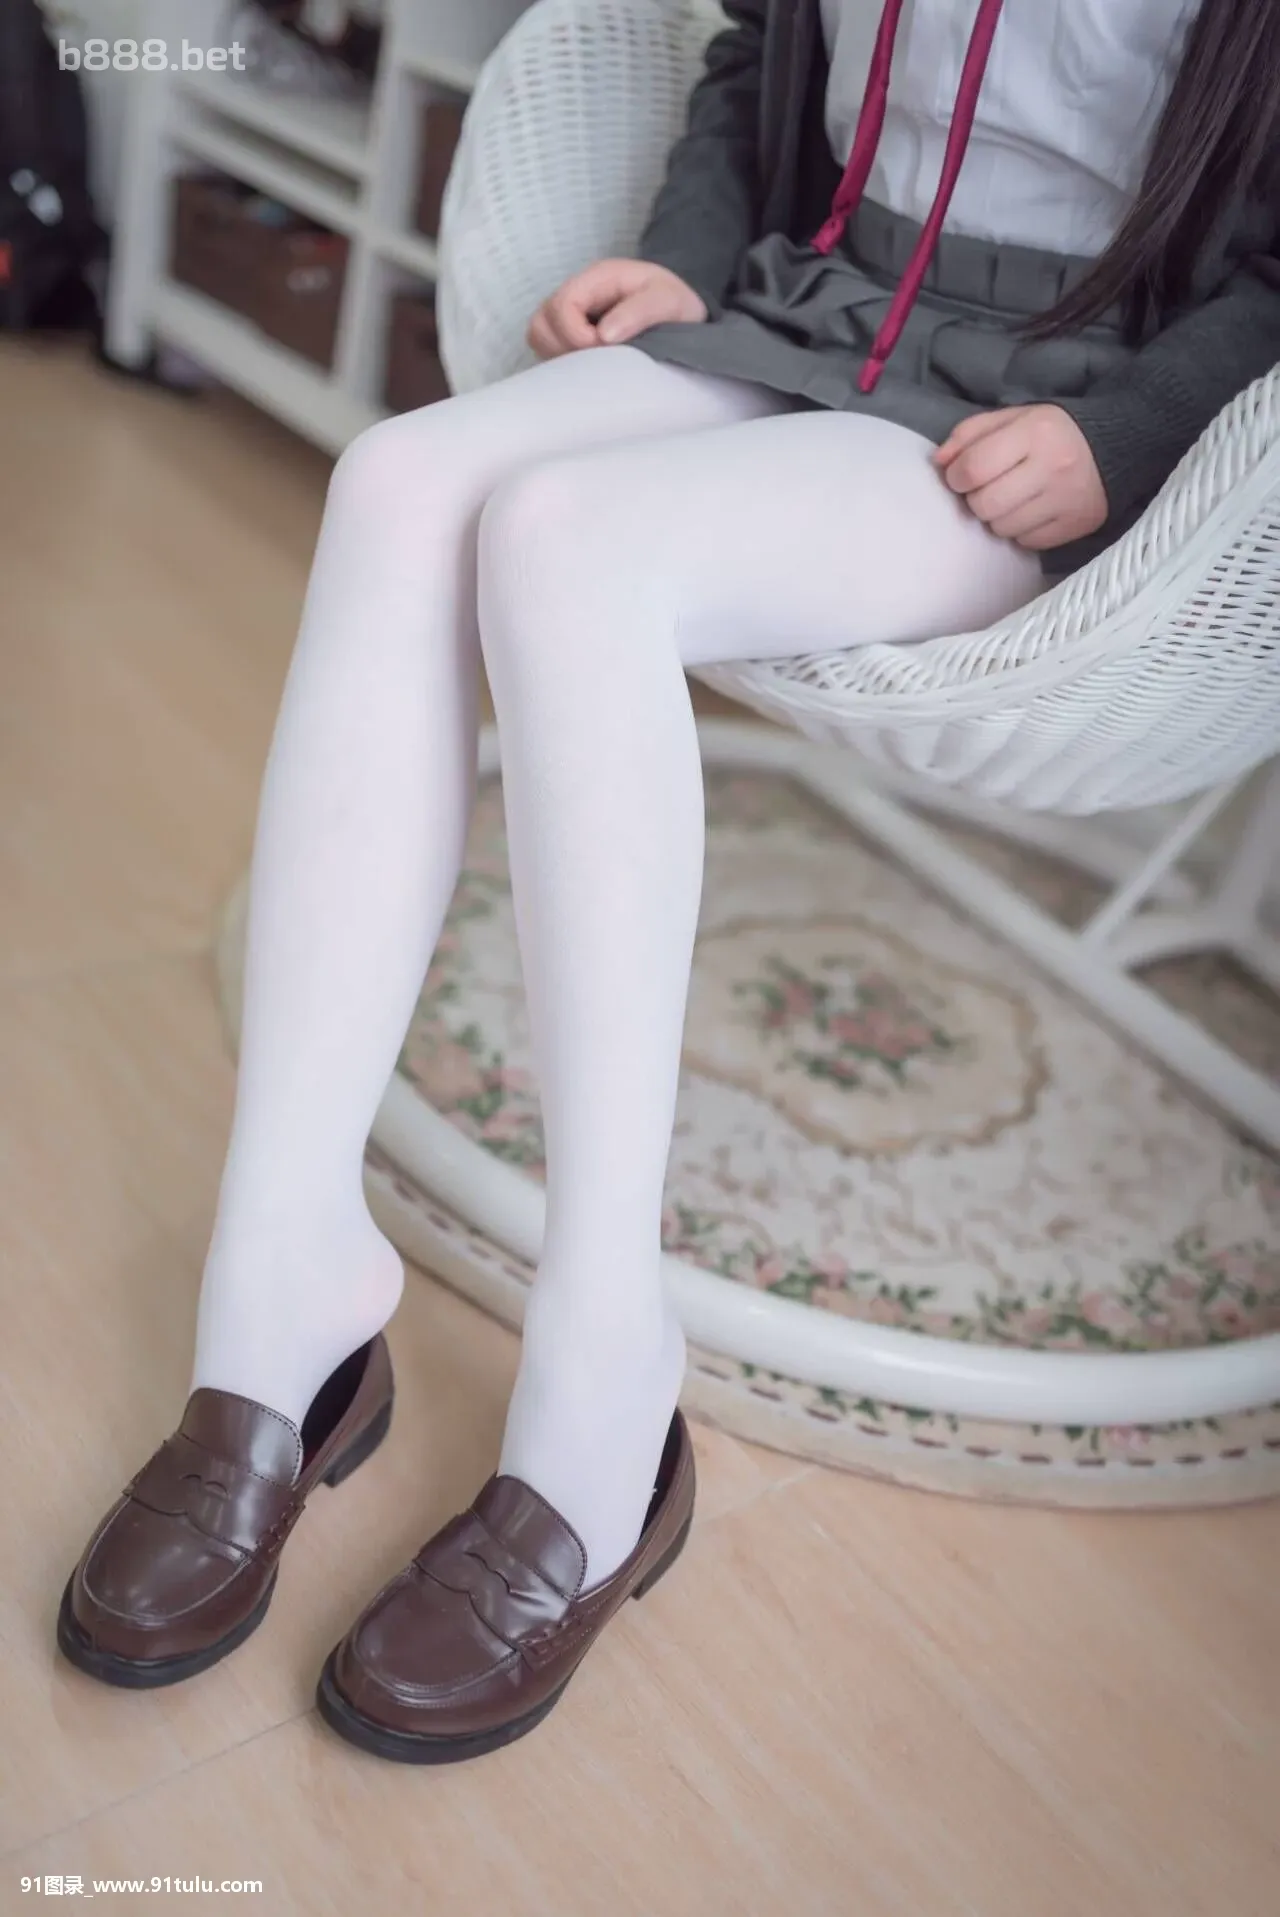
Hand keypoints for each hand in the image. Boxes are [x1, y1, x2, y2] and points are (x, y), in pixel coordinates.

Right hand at [528, 259, 707, 358]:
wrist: (679, 312)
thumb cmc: (673, 303)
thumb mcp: (667, 301)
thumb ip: (638, 313)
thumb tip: (604, 336)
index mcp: (597, 278)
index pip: (562, 305)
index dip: (576, 334)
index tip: (603, 349)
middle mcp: (576, 294)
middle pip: (541, 322)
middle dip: (565, 347)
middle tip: (598, 359)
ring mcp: (569, 315)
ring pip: (539, 337)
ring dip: (560, 356)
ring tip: (592, 364)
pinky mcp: (568, 335)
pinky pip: (548, 350)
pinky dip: (562, 362)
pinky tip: (588, 367)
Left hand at [934, 404, 1107, 550]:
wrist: (1117, 446)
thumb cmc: (1052, 432)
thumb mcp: (1013, 418)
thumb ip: (970, 434)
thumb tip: (939, 462)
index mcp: (1034, 432)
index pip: (973, 468)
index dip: (957, 477)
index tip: (963, 475)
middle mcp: (1053, 467)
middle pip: (984, 505)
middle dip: (977, 499)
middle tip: (990, 487)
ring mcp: (1066, 500)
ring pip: (1003, 528)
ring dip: (998, 517)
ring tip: (1013, 498)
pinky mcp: (1076, 525)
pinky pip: (1027, 542)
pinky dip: (1022, 530)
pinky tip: (1033, 510)